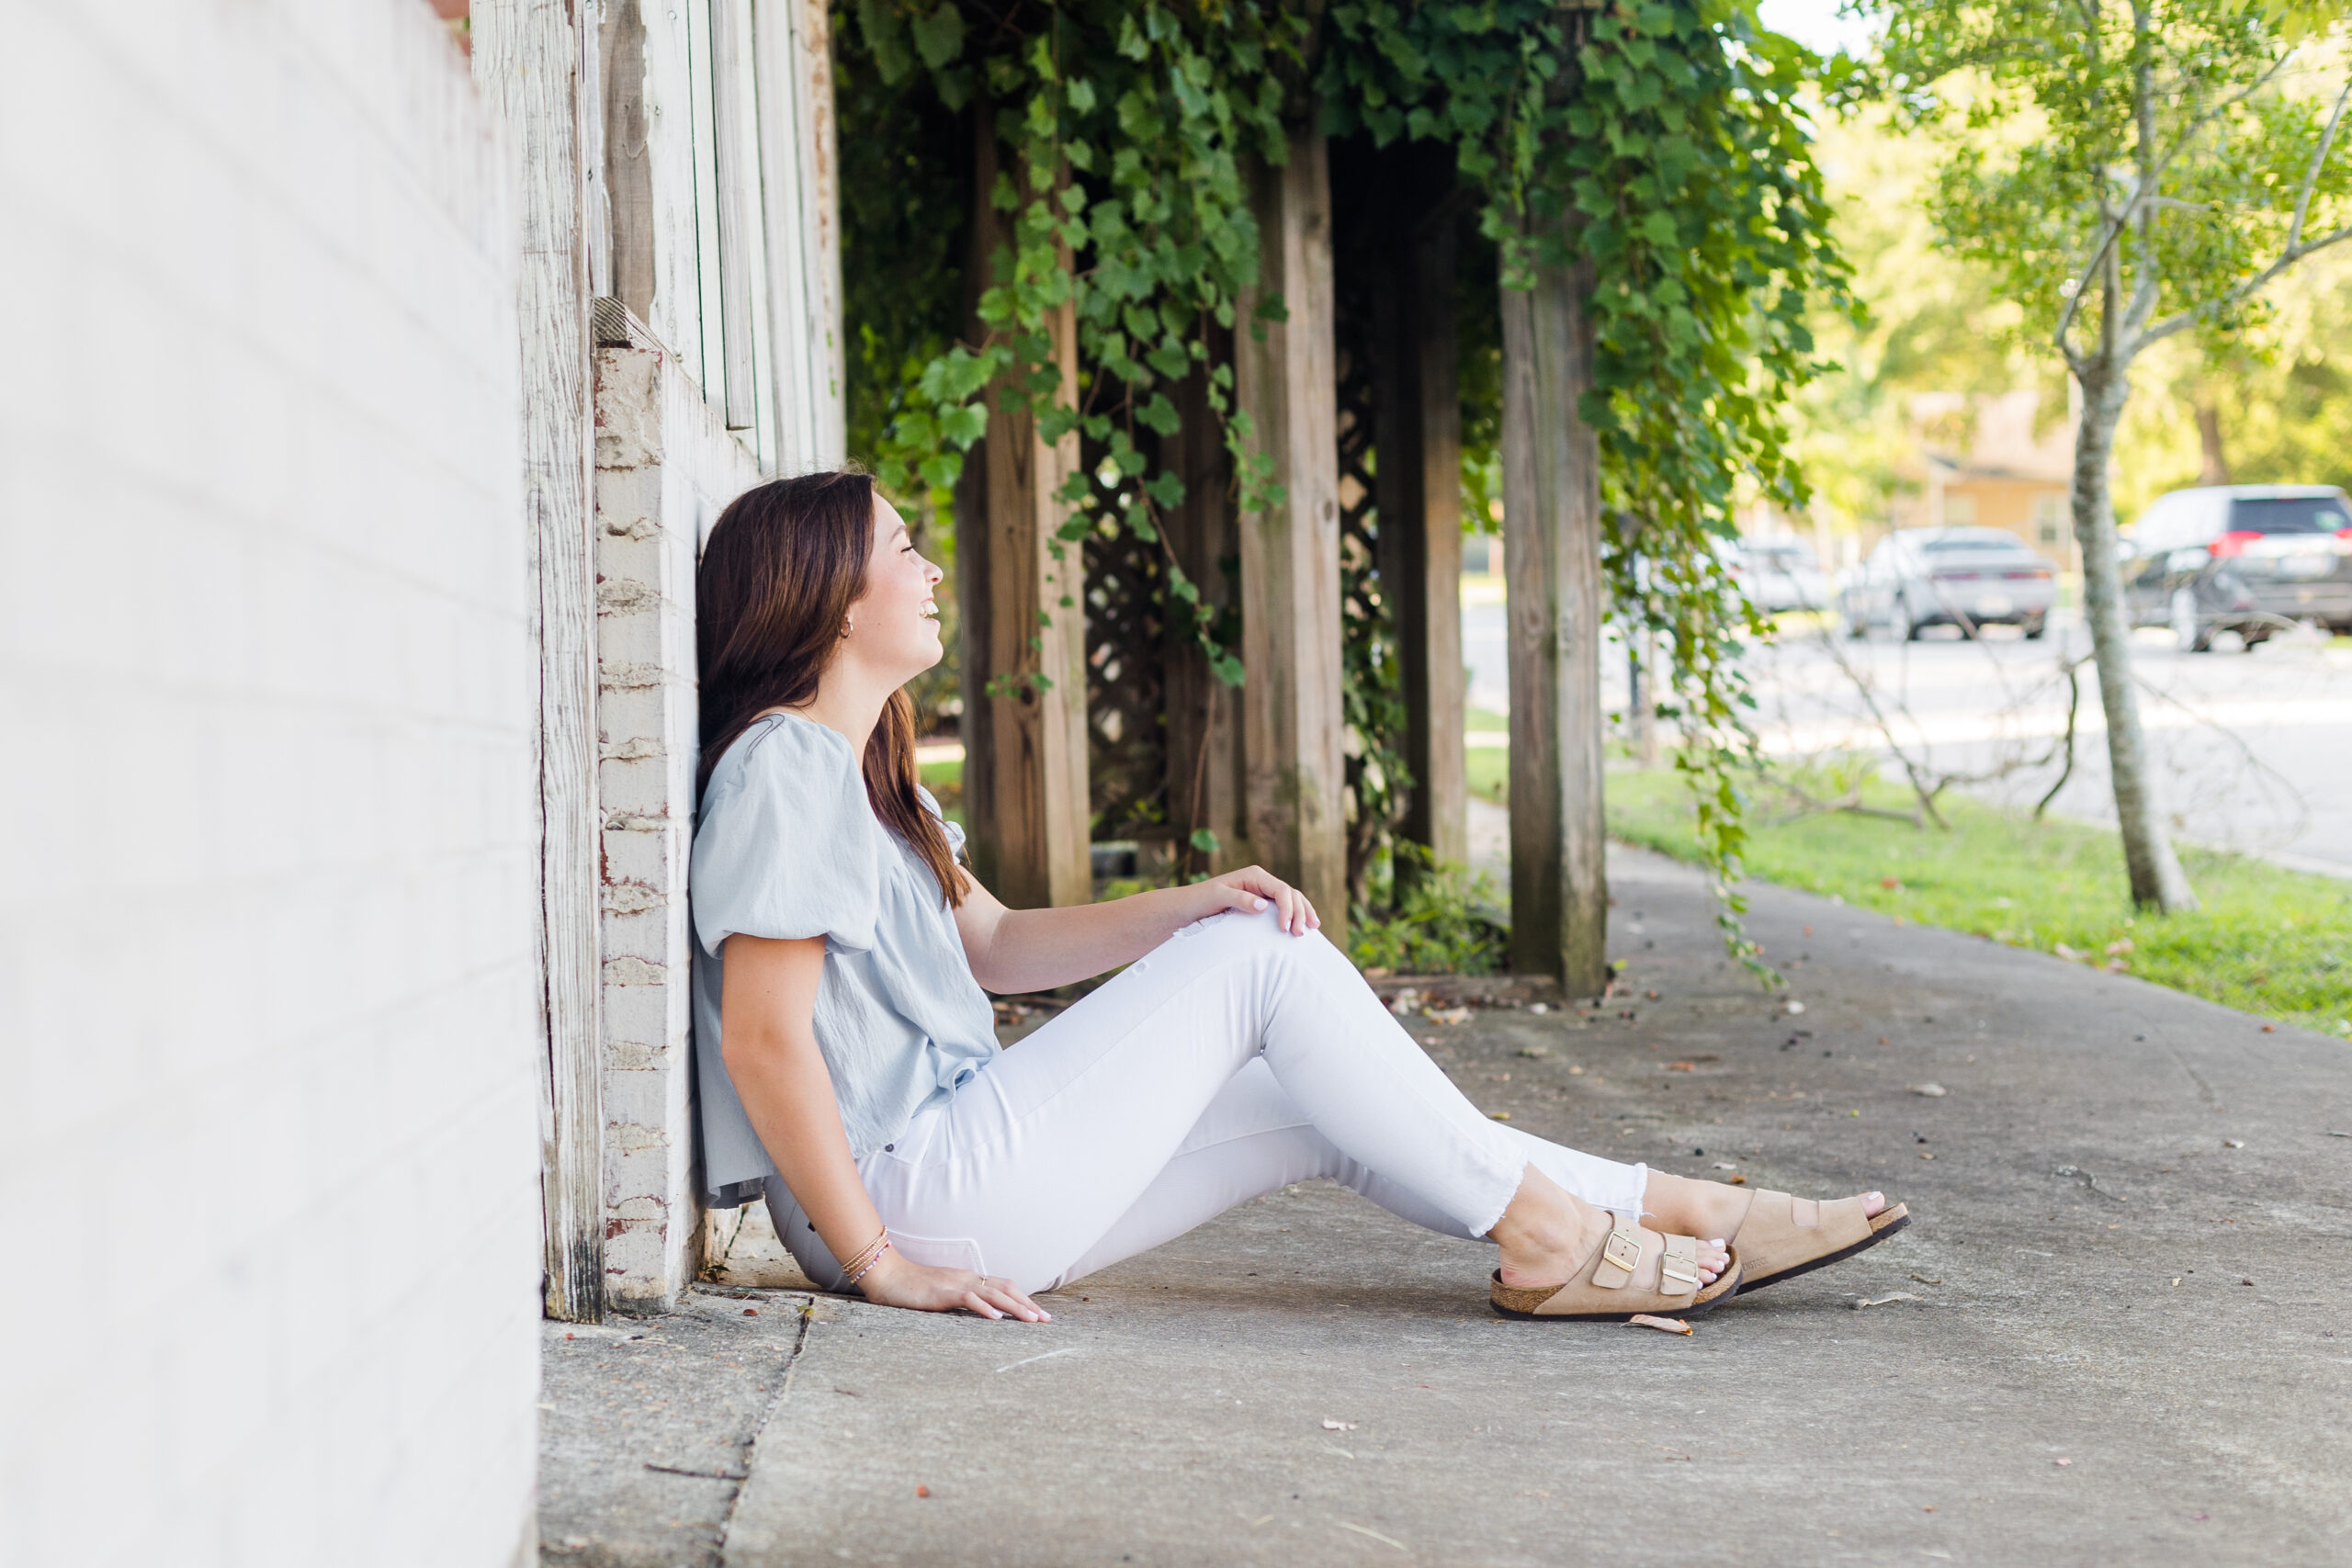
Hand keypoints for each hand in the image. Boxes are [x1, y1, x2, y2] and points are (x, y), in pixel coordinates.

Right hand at [853, 1250, 1050, 1321]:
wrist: (887, 1276)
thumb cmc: (912, 1289)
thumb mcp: (942, 1296)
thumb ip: (960, 1301)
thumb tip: (980, 1313)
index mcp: (968, 1279)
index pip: (1003, 1286)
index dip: (1023, 1299)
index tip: (1040, 1314)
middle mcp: (967, 1279)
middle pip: (1006, 1288)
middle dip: (1028, 1304)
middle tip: (1047, 1320)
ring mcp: (956, 1284)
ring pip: (994, 1294)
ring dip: (1015, 1307)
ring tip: (1033, 1320)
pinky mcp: (943, 1293)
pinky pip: (969, 1299)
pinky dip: (985, 1309)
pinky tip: (997, 1319)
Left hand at [1195, 865, 1319, 936]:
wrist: (1188, 907)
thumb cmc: (1200, 900)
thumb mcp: (1217, 898)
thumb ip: (1239, 900)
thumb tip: (1264, 905)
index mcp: (1254, 875)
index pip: (1281, 889)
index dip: (1288, 908)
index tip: (1285, 929)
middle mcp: (1262, 882)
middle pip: (1291, 894)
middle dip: (1300, 913)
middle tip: (1300, 934)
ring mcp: (1263, 893)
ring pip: (1292, 900)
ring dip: (1303, 913)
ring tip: (1313, 928)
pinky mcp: (1261, 904)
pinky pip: (1284, 908)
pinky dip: (1296, 916)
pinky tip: (1305, 926)